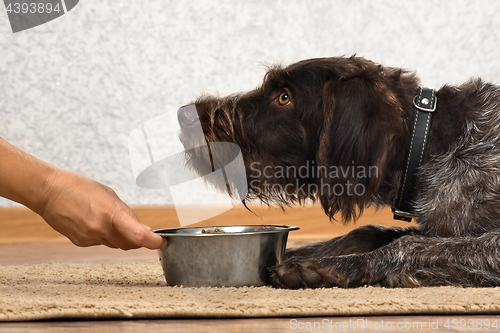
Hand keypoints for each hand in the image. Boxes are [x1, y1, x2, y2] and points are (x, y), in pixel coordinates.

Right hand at [37, 168, 166, 249]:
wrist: (47, 192)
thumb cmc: (78, 187)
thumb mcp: (109, 194)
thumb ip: (126, 213)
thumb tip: (142, 228)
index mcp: (110, 213)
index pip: (139, 235)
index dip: (154, 242)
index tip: (161, 242)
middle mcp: (100, 229)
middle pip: (129, 244)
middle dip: (139, 240)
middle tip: (143, 232)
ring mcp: (89, 237)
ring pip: (115, 244)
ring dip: (122, 237)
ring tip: (112, 219)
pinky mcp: (80, 242)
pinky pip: (101, 243)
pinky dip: (106, 236)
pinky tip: (96, 222)